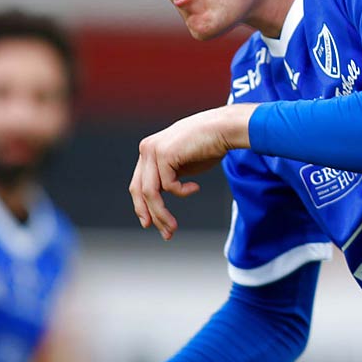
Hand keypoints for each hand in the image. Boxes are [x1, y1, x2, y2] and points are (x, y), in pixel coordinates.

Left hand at [131, 105, 252, 239]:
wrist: (224, 128)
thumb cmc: (209, 146)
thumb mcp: (183, 165)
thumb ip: (168, 177)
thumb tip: (158, 202)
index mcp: (149, 151)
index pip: (138, 184)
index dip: (142, 206)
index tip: (151, 224)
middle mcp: (147, 149)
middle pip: (139, 190)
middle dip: (151, 214)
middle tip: (165, 233)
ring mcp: (153, 150)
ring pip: (150, 192)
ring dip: (162, 214)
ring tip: (174, 227)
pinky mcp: (165, 154)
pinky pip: (168, 186)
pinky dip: (182, 192)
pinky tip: (195, 187)